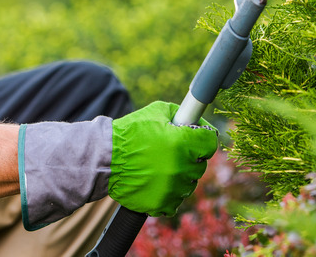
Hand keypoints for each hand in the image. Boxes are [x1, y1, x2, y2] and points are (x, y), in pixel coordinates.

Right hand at [18, 101, 217, 229]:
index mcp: (183, 143)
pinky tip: (157, 183)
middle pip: (200, 164)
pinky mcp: (161, 204)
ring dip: (180, 176)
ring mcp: (172, 188)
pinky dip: (169, 195)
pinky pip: (175, 202)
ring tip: (161, 168)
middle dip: (190, 157)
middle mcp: (181, 167)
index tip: (195, 139)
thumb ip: (181, 114)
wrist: (104, 159)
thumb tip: (196, 119)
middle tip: (173, 152)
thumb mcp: (156, 112)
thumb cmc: (130, 133)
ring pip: (189, 184)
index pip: (211, 142)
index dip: (203, 139)